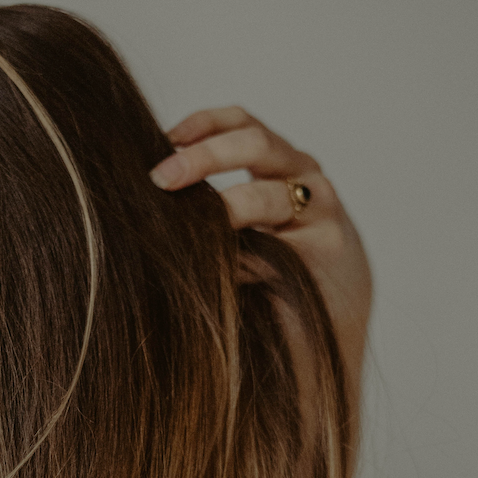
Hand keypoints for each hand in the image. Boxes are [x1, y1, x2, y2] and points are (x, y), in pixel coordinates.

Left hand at [150, 106, 371, 416]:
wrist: (313, 354)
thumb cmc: (262, 294)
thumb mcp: (230, 243)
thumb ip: (206, 216)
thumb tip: (142, 197)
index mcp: (277, 170)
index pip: (243, 125)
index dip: (205, 123)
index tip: (161, 137)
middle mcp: (304, 181)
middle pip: (256, 142)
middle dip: (203, 155)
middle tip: (159, 178)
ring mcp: (323, 211)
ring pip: (268, 191)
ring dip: (221, 206)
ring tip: (183, 222)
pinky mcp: (334, 247)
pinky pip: (285, 238)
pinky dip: (247, 249)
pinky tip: (222, 267)